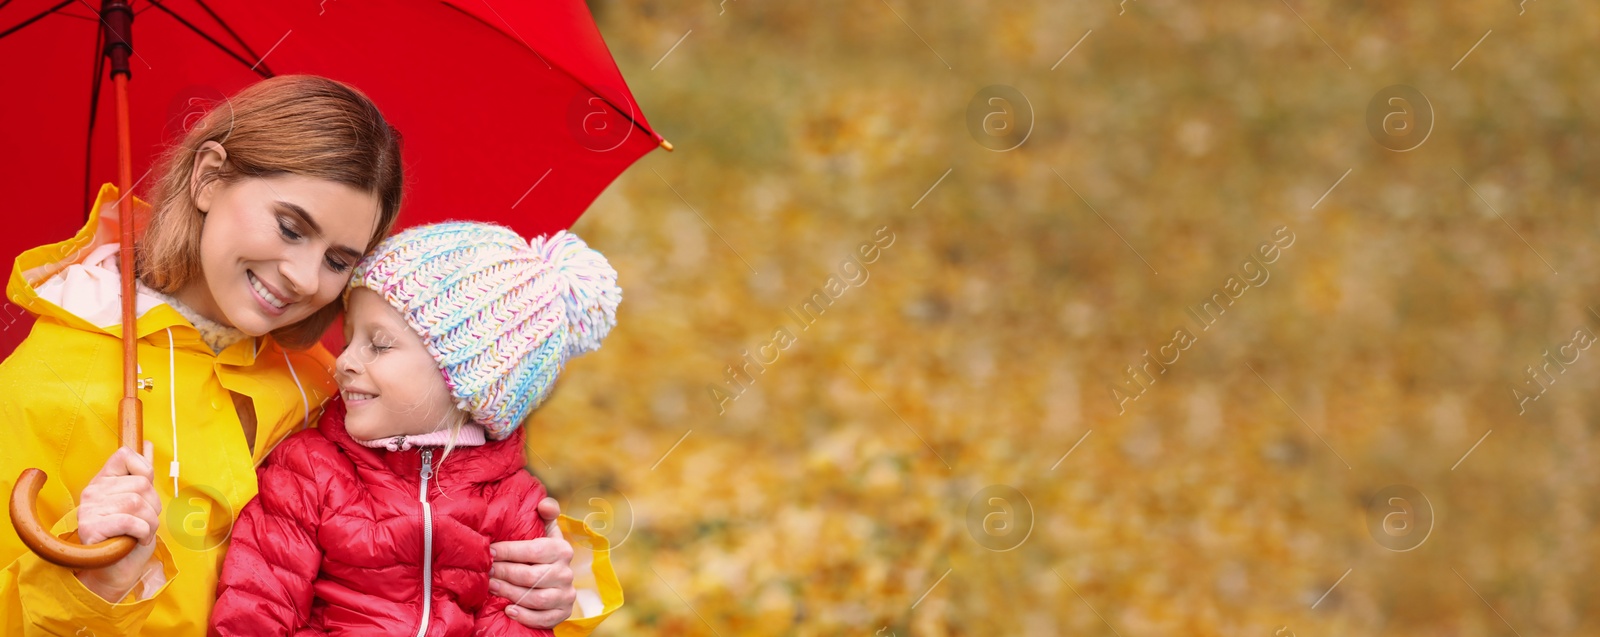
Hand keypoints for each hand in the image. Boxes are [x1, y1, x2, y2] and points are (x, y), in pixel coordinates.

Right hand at [73, 441, 161, 601]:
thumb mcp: (140, 500)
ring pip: (138, 503)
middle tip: (143, 522)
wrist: (116, 570)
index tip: (145, 491)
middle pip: (142, 484)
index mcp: (104, 481)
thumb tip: (148, 445)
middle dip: (153, 507)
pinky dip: (142, 532)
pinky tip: (136, 540)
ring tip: (140, 533)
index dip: (145, 470)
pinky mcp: (90, 528)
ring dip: (150, 523)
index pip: (125, 455)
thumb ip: (141, 473)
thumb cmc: (130, 535)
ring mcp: (89, 509)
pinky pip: (130, 521)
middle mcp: (93, 491)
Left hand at [489, 497, 575, 628]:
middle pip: (531, 576)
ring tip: (491, 587)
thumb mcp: (547, 532)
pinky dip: (525, 615)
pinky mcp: (563, 613)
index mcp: (562, 549)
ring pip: (535, 598)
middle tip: (486, 571)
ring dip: (510, 593)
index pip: (534, 550)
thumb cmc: (544, 553)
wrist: (558, 583)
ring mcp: (566, 595)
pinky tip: (508, 609)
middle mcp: (567, 573)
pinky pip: (544, 618)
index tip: (490, 551)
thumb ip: (546, 514)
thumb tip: (543, 504)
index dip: (509, 551)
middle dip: (504, 573)